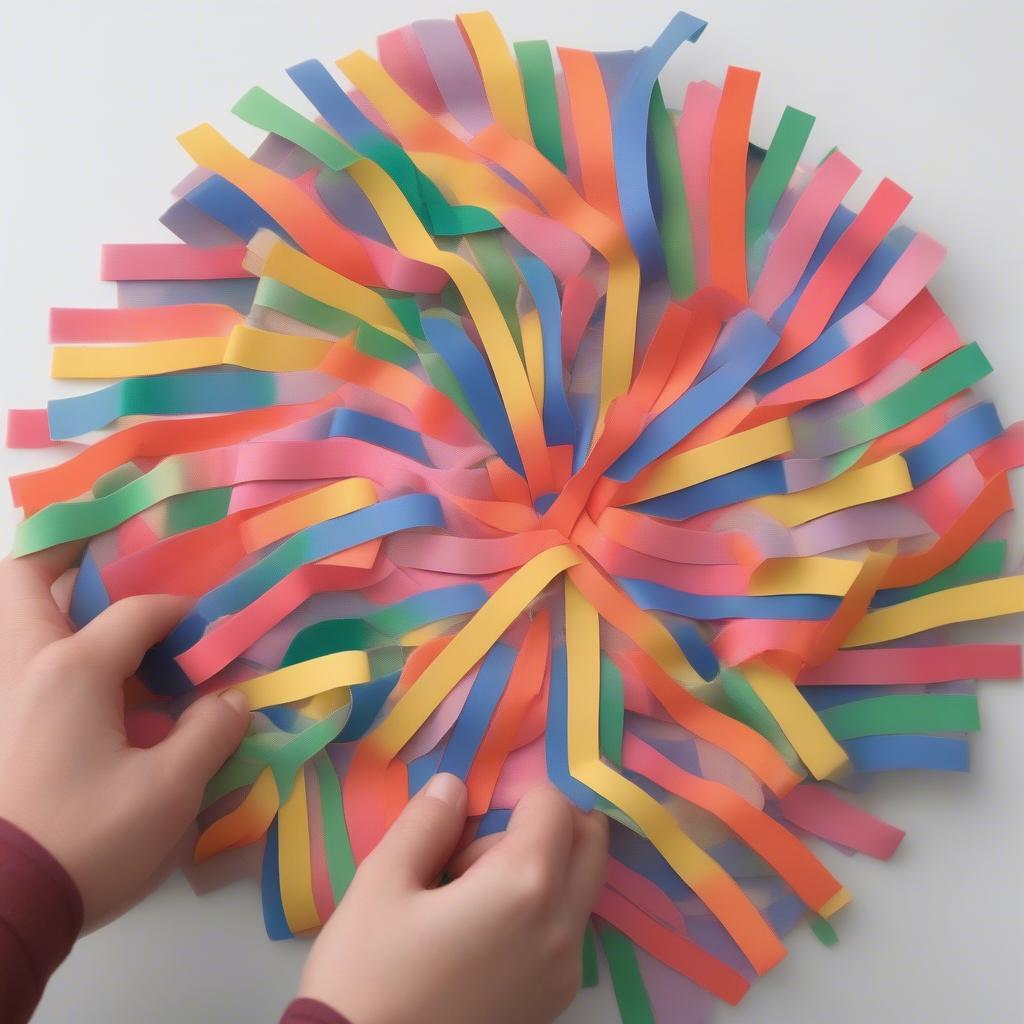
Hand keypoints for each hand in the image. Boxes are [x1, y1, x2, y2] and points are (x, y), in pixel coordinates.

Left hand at [0, 544, 249, 927]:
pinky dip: (36, 639)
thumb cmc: (85, 839)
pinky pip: (12, 659)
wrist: (1, 907)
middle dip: (63, 547)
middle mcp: (25, 666)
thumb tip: (233, 699)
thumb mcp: (168, 791)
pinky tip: (73, 662)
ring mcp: (0, 695)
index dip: (182, 613)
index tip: (210, 627)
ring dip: (42, 593)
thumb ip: (209, 733)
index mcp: (72, 670)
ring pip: (8, 618)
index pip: (139, 614)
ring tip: (84, 595)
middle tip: (102, 539)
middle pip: (25, 577)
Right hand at [297, 775, 608, 1023]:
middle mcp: (563, 928)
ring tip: (467, 897)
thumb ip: (427, 821)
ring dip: (542, 868)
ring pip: (581, 883)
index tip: (470, 820)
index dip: (515, 795)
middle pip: (589, 840)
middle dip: (544, 825)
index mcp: (525, 887)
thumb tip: (456, 785)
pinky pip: (567, 927)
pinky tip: (478, 932)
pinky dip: (539, 909)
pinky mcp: (554, 1000)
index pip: (556, 803)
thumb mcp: (382, 883)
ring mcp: (565, 970)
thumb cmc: (367, 975)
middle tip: (475, 850)